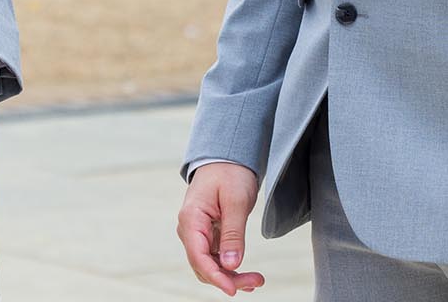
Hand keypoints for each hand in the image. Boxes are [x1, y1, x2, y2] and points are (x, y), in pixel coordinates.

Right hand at [176, 162, 265, 294]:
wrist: (227, 158)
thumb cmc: (230, 173)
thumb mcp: (236, 201)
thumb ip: (233, 234)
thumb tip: (231, 265)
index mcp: (191, 219)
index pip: (198, 256)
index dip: (215, 276)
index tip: (233, 289)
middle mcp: (190, 229)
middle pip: (204, 265)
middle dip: (228, 278)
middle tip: (257, 281)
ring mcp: (198, 233)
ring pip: (210, 265)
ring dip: (231, 276)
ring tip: (256, 280)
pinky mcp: (208, 235)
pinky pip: (216, 258)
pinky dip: (230, 268)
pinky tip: (247, 276)